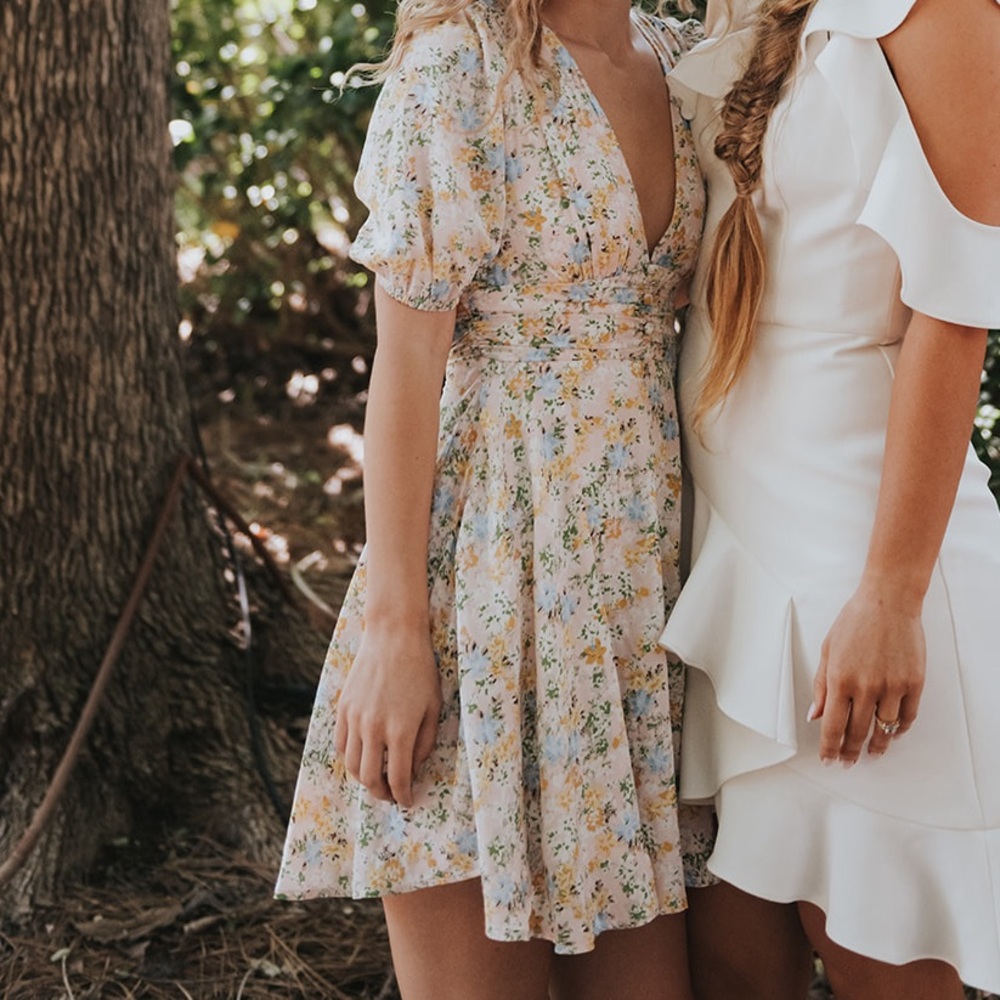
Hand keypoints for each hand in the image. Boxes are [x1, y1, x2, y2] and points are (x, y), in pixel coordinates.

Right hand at [333, 622, 441, 806]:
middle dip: (382, 794)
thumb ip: (424, 743)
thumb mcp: (433, 707)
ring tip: (377, 780)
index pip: (397, 778)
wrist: (393, 637)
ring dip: (364, 780)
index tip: (407, 801)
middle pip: (370, 779)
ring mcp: (355, 718)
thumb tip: (412, 769)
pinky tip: (363, 757)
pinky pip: (341, 745)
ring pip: (351, 765)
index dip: (403, 796)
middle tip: (391, 796)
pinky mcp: (343, 708)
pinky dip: (350, 758)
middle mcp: (374, 728)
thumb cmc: (421, 671)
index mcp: (401, 730)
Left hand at [810, 582, 924, 764]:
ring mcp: (892, 686)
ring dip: (878, 746)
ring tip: (872, 754)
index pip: (833, 726)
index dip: (830, 747)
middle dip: (850, 751)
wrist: (888, 602)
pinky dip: (900, 729)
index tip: (829, 759)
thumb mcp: (827, 650)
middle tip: (847, 762)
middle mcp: (866, 687)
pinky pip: (907, 716)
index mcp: (840, 680)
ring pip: (884, 729)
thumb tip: (815, 714)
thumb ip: (821, 686)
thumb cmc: (854, 621)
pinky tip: (893, 733)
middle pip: (857, 732)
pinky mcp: (913, 683)